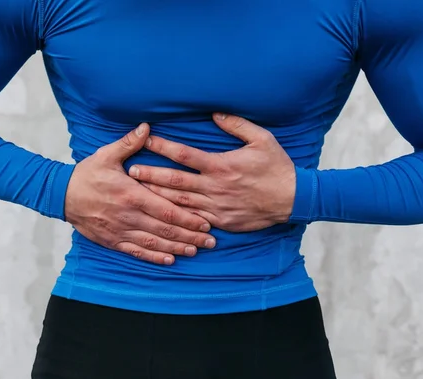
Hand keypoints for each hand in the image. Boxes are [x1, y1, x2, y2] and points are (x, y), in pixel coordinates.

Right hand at [65, 123, 215, 265]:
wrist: (62, 195)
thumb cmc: (87, 174)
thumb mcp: (107, 155)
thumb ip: (129, 143)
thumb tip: (146, 126)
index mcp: (131, 194)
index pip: (166, 209)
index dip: (188, 218)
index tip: (206, 222)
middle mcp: (128, 215)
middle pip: (165, 229)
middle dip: (190, 236)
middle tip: (210, 241)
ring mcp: (121, 230)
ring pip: (154, 243)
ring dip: (176, 248)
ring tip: (195, 251)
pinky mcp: (113, 240)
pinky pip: (136, 252)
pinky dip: (154, 257)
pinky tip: (169, 260)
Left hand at [128, 114, 295, 231]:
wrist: (292, 199)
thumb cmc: (277, 167)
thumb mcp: (262, 139)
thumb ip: (237, 125)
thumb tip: (215, 113)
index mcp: (220, 165)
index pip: (184, 155)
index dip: (163, 146)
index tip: (146, 139)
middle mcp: (214, 186)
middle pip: (174, 181)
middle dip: (150, 175)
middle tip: (130, 171)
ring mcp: (215, 206)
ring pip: (179, 202)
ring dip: (157, 196)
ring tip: (137, 191)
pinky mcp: (220, 220)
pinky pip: (193, 219)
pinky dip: (176, 216)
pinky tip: (161, 214)